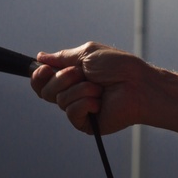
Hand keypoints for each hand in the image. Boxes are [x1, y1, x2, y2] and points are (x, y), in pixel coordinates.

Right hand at [30, 42, 149, 134]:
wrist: (138, 84)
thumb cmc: (119, 67)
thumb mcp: (87, 54)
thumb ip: (62, 57)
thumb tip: (40, 57)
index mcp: (72, 76)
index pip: (43, 80)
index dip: (38, 76)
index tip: (44, 68)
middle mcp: (73, 92)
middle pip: (45, 91)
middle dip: (61, 78)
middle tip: (81, 73)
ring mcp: (79, 108)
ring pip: (59, 100)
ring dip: (81, 89)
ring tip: (99, 87)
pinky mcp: (85, 123)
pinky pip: (71, 113)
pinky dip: (85, 103)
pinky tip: (99, 101)